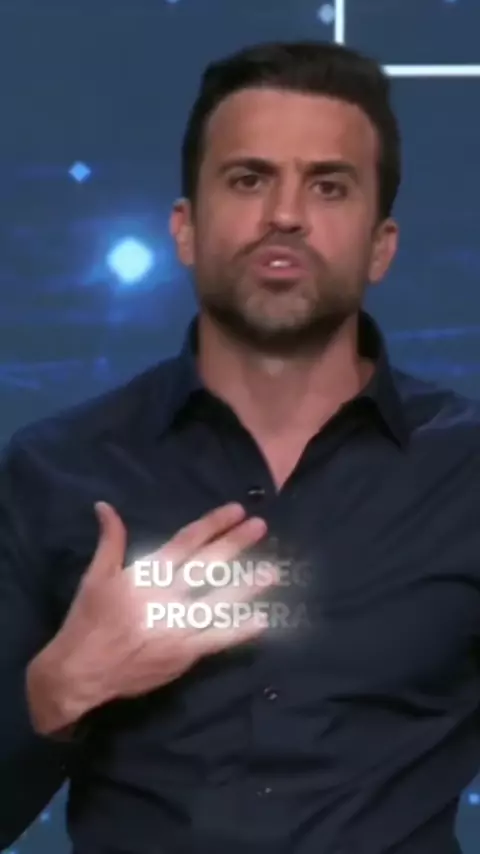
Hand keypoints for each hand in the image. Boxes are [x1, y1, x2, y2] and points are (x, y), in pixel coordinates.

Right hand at [42, 502, 276, 722]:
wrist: (80, 672)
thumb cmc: (88, 621)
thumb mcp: (95, 576)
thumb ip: (110, 540)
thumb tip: (105, 506)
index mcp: (147, 575)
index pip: (187, 542)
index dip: (213, 524)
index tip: (236, 510)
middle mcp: (166, 596)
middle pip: (208, 565)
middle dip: (236, 544)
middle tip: (261, 526)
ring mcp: (178, 626)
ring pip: (219, 601)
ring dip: (247, 585)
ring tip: (273, 570)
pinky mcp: (184, 653)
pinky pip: (217, 639)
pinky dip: (240, 630)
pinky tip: (262, 619)